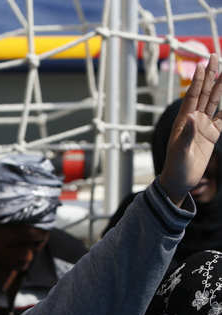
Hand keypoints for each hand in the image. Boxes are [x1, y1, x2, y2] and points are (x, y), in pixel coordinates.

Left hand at [159, 53, 221, 205]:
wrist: (179, 181)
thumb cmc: (175, 167)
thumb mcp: (179, 151)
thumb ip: (186, 134)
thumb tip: (192, 116)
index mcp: (183, 121)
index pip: (192, 96)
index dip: (198, 80)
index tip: (202, 64)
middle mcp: (194, 120)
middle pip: (205, 93)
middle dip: (210, 75)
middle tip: (215, 56)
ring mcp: (203, 126)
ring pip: (215, 102)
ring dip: (220, 87)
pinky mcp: (212, 135)